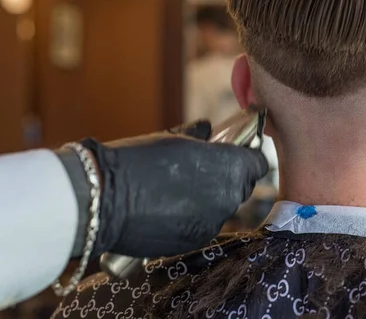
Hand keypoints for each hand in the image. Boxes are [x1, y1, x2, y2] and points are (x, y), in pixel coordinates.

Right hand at [79, 121, 267, 257]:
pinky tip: (171, 209)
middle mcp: (229, 197)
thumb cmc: (139, 160)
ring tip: (182, 191)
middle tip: (204, 171)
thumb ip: (199, 135)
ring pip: (223, 208)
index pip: (257, 163)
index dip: (245, 158)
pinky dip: (194, 218)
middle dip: (228, 178)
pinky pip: (204, 225)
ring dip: (211, 200)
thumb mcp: (173, 139)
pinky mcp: (195, 241)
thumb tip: (207, 128)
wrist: (105, 199)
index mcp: (230, 166)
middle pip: (242, 187)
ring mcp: (213, 222)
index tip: (232, 154)